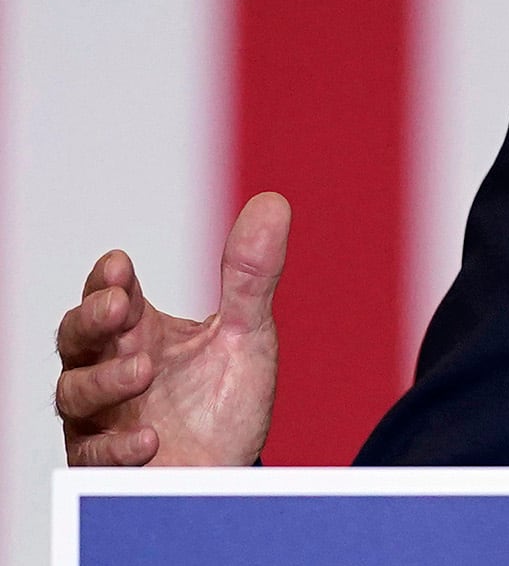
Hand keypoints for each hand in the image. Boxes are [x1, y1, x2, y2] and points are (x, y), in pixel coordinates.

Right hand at [56, 193, 289, 466]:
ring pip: (74, 392)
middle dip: (91, 318)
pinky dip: (118, 445)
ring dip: (105, 380)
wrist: (231, 469)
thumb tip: (273, 202)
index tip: (119, 265)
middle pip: (76, 335)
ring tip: (142, 371)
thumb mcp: (247, 334)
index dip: (107, 279)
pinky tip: (149, 439)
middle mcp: (112, 367)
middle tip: (117, 306)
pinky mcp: (105, 463)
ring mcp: (102, 416)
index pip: (110, 293)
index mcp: (141, 330)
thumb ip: (251, 276)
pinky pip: (93, 455)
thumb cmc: (225, 400)